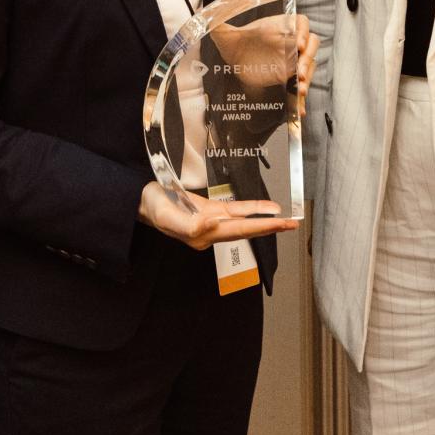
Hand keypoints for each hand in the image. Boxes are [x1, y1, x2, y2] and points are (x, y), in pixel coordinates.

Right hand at [138, 181, 298, 251]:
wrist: (141, 201)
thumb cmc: (152, 207)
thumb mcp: (168, 215)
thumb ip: (190, 225)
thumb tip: (214, 224)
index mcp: (202, 234)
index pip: (238, 230)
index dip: (259, 226)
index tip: (278, 223)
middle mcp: (210, 231)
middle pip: (245, 229)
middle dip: (269, 227)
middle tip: (292, 225)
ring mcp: (211, 221)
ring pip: (243, 222)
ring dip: (264, 221)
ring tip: (284, 219)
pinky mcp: (209, 211)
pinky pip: (234, 211)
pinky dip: (251, 209)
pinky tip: (264, 208)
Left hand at [206, 14, 317, 119]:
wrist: (235, 62)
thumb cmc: (235, 44)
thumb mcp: (226, 36)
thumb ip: (220, 28)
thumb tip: (205, 18)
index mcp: (279, 27)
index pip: (300, 23)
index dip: (302, 32)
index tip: (298, 44)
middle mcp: (289, 43)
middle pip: (310, 45)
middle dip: (307, 59)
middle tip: (300, 72)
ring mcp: (292, 61)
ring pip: (309, 66)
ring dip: (308, 78)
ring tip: (299, 89)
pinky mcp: (289, 79)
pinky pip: (300, 87)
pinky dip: (302, 100)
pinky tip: (300, 109)